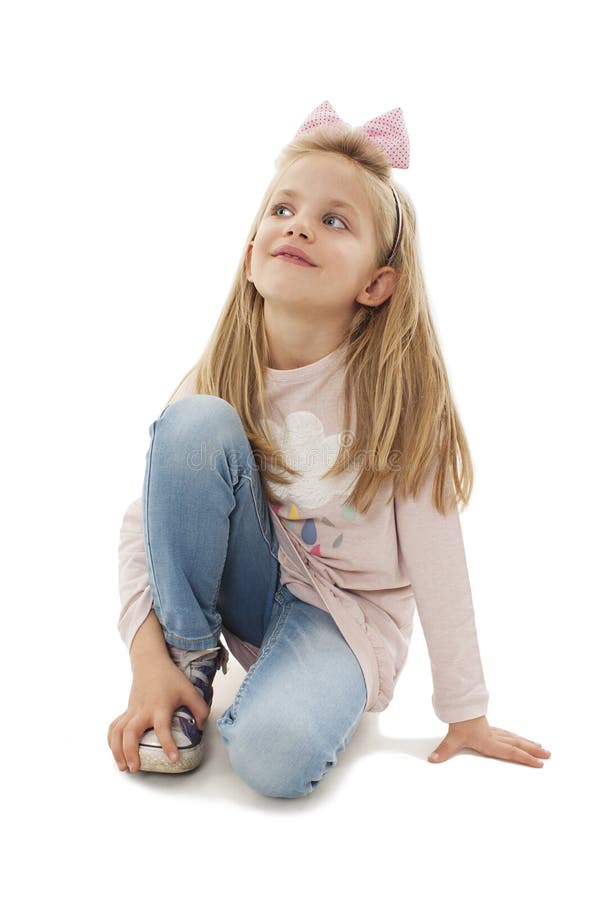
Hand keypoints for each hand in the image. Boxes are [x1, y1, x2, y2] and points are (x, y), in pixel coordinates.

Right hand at [107, 658, 209, 772]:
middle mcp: (143, 710)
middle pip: (130, 732)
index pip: (163, 728)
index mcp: (160, 707)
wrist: (150, 663)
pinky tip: (115, 752)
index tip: (173, 758)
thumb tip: (200, 727)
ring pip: (118, 731)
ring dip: (117, 750)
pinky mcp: (126, 711)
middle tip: (136, 768)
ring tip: (123, 767)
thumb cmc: (169, 677)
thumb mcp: (189, 690)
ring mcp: (132, 711)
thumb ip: (199, 708)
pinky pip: (114, 727)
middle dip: (130, 752)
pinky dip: (111, 740)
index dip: (168, 744)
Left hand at [428, 715, 551, 766]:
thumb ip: (443, 751)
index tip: (540, 763)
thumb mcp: (451, 739)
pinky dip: (519, 737)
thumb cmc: (458, 723)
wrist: (458, 706)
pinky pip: (509, 734)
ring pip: (515, 738)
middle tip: (549, 755)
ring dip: (529, 743)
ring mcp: (494, 731)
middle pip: (518, 744)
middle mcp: (494, 737)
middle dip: (533, 751)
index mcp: (489, 743)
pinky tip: (522, 738)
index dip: (525, 758)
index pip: (511, 752)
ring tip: (542, 747)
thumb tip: (432, 760)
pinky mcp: (491, 728)